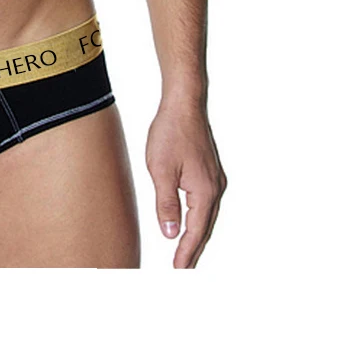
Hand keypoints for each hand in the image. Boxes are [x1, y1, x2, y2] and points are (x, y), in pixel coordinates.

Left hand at [145, 97, 225, 267]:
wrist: (184, 104)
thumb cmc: (170, 133)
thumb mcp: (160, 170)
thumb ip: (166, 203)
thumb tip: (169, 233)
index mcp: (204, 191)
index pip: (195, 231)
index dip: (186, 252)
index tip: (178, 270)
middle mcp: (215, 188)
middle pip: (205, 226)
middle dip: (193, 248)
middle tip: (182, 268)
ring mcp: (215, 179)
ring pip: (206, 214)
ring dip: (197, 233)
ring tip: (185, 251)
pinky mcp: (210, 171)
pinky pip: (205, 202)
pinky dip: (198, 216)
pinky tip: (190, 221)